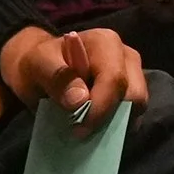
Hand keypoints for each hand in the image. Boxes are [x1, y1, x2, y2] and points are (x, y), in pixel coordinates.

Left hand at [0, 27, 147, 133]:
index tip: (78, 130)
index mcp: (106, 43)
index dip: (100, 109)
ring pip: (136, 109)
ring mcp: (131, 76)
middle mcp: (125, 57)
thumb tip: (81, 100)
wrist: (40, 67)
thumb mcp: (37, 65)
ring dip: (113, 124)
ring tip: (86, 128)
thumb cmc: (39, 62)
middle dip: (109, 118)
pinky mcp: (130, 94)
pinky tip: (94, 128)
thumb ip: (57, 78)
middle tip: (80, 130)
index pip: (114, 80)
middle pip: (134, 96)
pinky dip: (115, 128)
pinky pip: (131, 117)